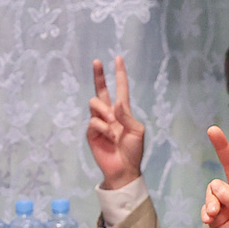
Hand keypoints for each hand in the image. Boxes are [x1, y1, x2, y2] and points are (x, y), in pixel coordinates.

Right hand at [87, 57, 146, 189]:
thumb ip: (127, 115)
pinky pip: (94, 121)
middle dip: (99, 75)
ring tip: (113, 126)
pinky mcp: (91, 132)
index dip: (119, 74)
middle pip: (101, 90)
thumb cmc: (133, 151)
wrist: (123, 169)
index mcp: (123, 111)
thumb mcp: (137, 131)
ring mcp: (99, 122)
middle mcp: (110, 114)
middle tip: (97, 61)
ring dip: (105, 112)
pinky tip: (109, 138)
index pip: (120, 89)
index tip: (118, 58)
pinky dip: (103, 128)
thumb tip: (116, 103)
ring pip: (95, 103)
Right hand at [202, 123, 228, 227]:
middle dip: (222, 148)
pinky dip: (206, 210)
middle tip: (212, 130)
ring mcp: (228, 205)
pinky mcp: (215, 216)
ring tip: (214, 215)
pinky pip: (206, 204)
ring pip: (214, 188)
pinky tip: (209, 220)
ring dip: (212, 199)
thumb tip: (218, 187)